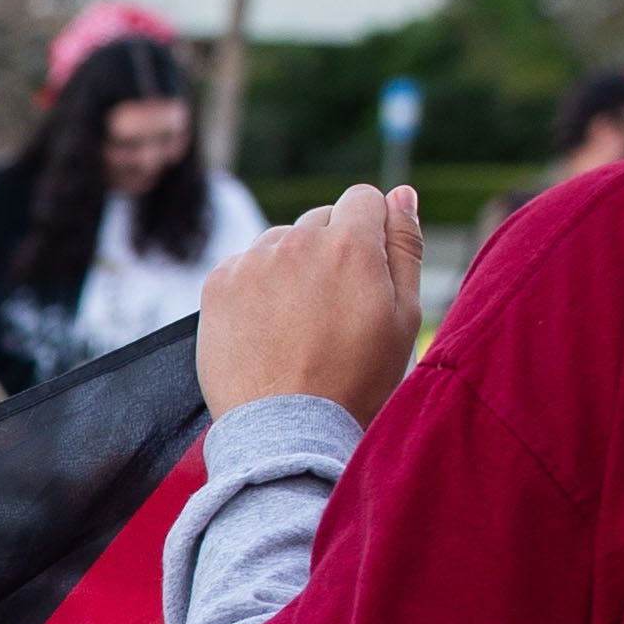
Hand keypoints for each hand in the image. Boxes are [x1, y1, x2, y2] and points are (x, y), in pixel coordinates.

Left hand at [198, 185, 424, 423]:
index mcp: (351, 244)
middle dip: (331, 250)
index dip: (370, 231)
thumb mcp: (404, 315)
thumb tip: (401, 192)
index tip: (366, 271)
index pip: (364, 199)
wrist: (287, 430)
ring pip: (280, 241)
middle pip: (320, 220)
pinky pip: (245, 265)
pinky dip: (255, 286)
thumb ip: (404, 246)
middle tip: (332, 309)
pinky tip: (267, 327)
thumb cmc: (356, 379)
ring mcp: (252, 261)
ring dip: (291, 266)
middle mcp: (297, 241)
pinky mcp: (218, 284)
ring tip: (298, 323)